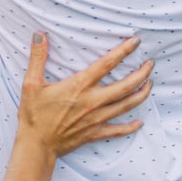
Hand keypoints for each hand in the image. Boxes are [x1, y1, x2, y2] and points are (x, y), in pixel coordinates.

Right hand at [18, 34, 151, 157]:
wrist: (37, 146)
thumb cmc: (34, 114)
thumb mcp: (31, 83)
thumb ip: (38, 57)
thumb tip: (39, 34)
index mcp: (79, 86)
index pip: (107, 64)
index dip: (123, 51)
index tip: (135, 42)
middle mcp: (92, 101)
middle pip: (124, 86)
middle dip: (141, 74)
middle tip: (150, 64)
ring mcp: (96, 119)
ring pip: (126, 106)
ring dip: (140, 94)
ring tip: (149, 84)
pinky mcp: (95, 133)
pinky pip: (118, 130)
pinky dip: (131, 126)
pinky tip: (139, 122)